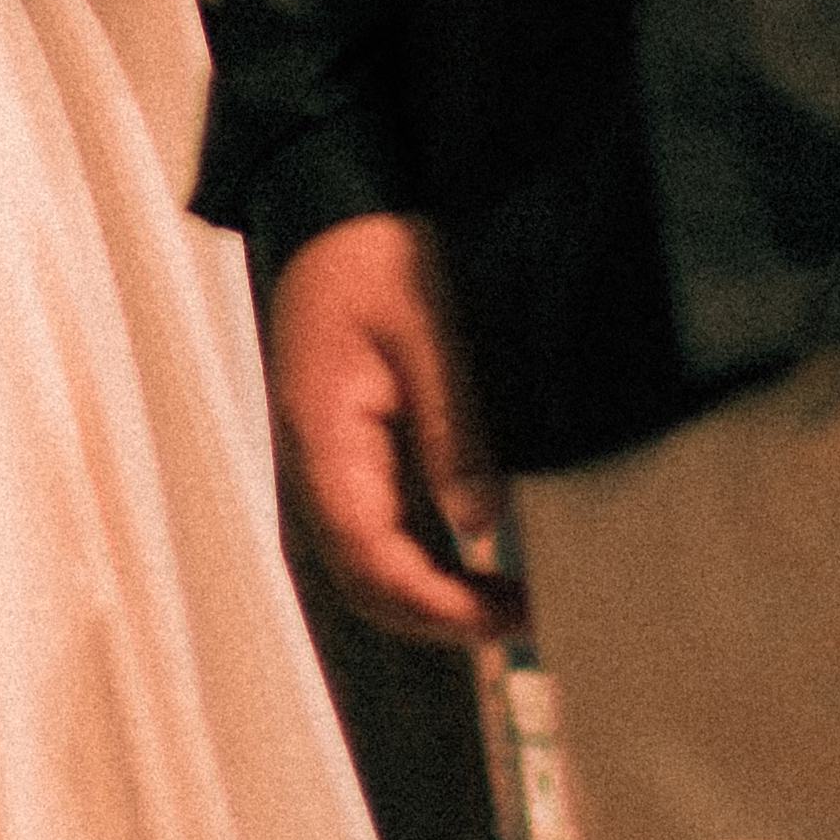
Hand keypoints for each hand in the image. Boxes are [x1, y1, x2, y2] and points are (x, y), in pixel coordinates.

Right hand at [264, 213, 514, 646]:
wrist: (336, 217)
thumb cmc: (377, 257)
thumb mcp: (430, 327)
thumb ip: (454, 423)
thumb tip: (483, 523)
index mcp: (324, 434)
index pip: (366, 551)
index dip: (429, 599)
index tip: (494, 617)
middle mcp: (317, 465)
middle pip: (364, 579)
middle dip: (437, 616)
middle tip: (522, 623)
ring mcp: (332, 468)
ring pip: (371, 568)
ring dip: (435, 599)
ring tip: (513, 608)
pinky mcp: (354, 462)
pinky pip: (383, 537)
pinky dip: (428, 567)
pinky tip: (481, 572)